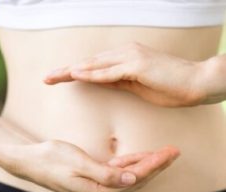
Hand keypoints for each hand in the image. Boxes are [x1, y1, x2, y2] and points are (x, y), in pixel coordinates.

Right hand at [4, 140, 179, 191]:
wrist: (32, 161)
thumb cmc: (52, 160)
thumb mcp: (78, 164)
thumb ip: (106, 174)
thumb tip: (132, 181)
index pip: (134, 179)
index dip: (153, 165)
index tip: (168, 153)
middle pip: (136, 179)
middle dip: (156, 165)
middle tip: (173, 152)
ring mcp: (97, 187)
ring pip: (129, 175)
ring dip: (145, 163)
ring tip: (162, 154)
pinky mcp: (94, 177)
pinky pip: (118, 171)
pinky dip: (130, 163)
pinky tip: (140, 157)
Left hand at [44, 42, 204, 106]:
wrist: (195, 83)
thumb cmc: (167, 86)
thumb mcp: (136, 86)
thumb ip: (118, 82)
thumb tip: (101, 82)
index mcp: (124, 60)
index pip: (93, 66)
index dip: (74, 72)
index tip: (58, 79)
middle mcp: (125, 54)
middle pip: (89, 63)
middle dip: (66, 70)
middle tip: (47, 77)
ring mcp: (131, 57)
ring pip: (96, 64)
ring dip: (74, 71)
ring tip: (54, 76)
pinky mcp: (138, 65)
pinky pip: (111, 71)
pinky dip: (93, 74)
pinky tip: (77, 75)